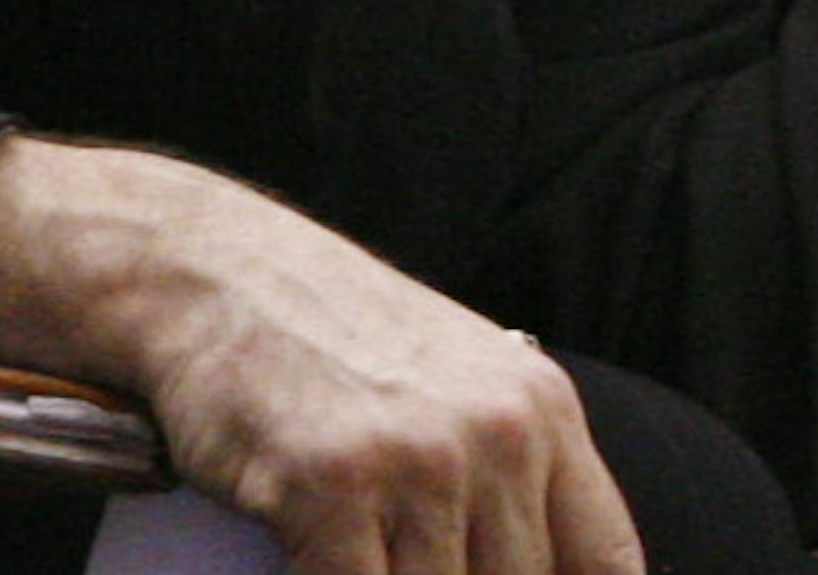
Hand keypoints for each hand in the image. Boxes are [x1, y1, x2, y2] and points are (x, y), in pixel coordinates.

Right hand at [0, 135, 645, 574]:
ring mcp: (418, 461)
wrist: (211, 272)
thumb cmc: (325, 337)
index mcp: (538, 407)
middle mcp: (496, 432)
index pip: (606, 563)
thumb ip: (506, 474)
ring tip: (361, 557)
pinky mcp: (332, 489)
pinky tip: (308, 569)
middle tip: (402, 563)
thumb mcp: (450, 380)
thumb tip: (528, 567)